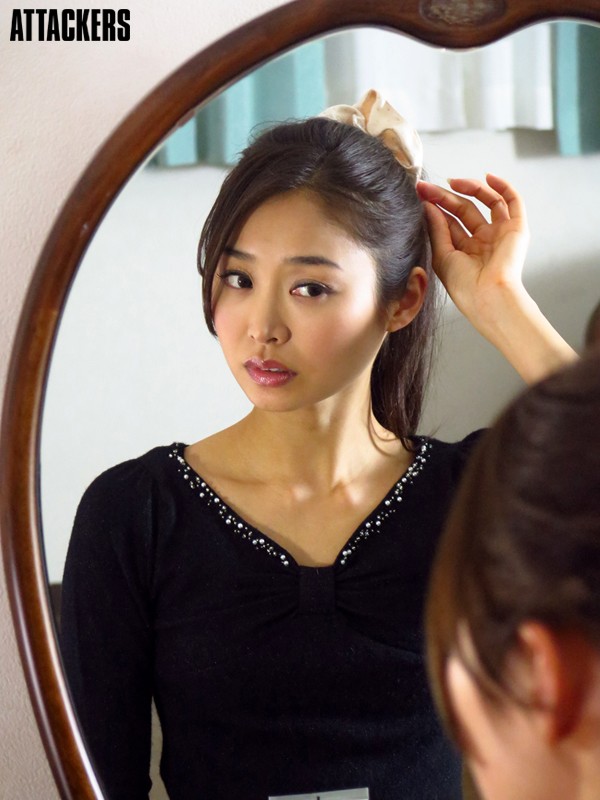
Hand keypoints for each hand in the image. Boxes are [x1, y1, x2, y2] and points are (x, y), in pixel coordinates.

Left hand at [416, 174, 576, 382]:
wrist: (488, 297)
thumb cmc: (463, 286)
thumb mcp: (442, 255)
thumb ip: (437, 228)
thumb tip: (428, 204)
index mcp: (465, 251)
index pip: (450, 222)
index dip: (435, 206)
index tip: (420, 193)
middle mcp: (483, 241)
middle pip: (465, 209)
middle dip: (445, 196)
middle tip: (427, 187)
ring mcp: (500, 234)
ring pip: (487, 202)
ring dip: (470, 188)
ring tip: (452, 182)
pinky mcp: (517, 229)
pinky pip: (513, 202)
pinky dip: (503, 187)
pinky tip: (487, 177)